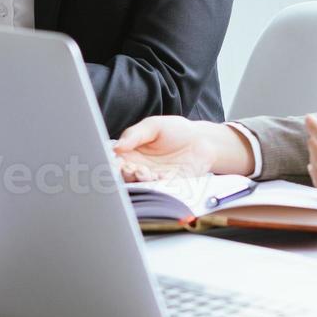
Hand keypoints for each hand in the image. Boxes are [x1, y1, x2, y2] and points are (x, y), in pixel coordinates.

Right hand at [114, 116, 249, 181]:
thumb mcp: (153, 125)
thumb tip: (116, 147)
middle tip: (133, 168)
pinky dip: (156, 186)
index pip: (115, 162)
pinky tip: (160, 178)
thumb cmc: (177, 130)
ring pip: (138, 185)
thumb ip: (134, 134)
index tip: (117, 162)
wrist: (203, 140)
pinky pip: (157, 190)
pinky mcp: (166, 186)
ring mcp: (151, 178)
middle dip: (126, 174)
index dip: (113, 164)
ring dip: (140, 181)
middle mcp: (138, 167)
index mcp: (130, 153)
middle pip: (123, 176)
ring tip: (146, 173)